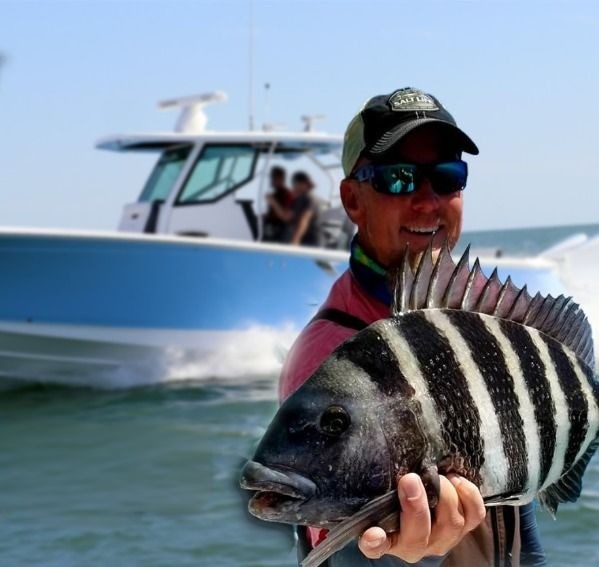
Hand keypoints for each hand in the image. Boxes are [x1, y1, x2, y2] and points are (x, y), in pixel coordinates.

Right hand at [358, 473, 485, 561]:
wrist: (419, 500)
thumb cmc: (395, 491)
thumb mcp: (382, 489)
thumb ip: (378, 482)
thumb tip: (367, 455)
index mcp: (388, 538)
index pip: (376, 546)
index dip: (375, 542)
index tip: (372, 534)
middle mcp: (414, 544)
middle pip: (418, 534)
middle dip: (415, 506)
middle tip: (410, 480)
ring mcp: (442, 538)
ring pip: (450, 525)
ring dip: (445, 496)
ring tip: (438, 476)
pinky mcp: (463, 527)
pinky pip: (475, 516)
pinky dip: (469, 496)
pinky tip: (456, 480)